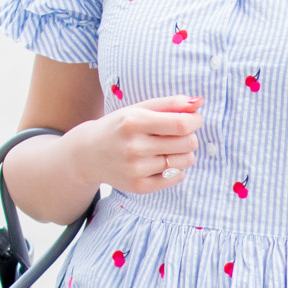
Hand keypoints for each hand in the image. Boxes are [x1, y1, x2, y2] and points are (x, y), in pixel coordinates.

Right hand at [70, 97, 204, 195]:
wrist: (88, 154)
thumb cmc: (119, 127)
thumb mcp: (139, 109)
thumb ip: (169, 104)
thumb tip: (199, 101)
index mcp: (134, 122)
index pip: (181, 124)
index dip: (195, 120)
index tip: (194, 119)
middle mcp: (134, 147)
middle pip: (187, 143)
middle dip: (190, 136)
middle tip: (178, 134)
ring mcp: (136, 169)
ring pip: (185, 161)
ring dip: (185, 153)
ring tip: (170, 148)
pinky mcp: (139, 186)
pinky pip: (177, 178)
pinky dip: (177, 169)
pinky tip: (163, 162)